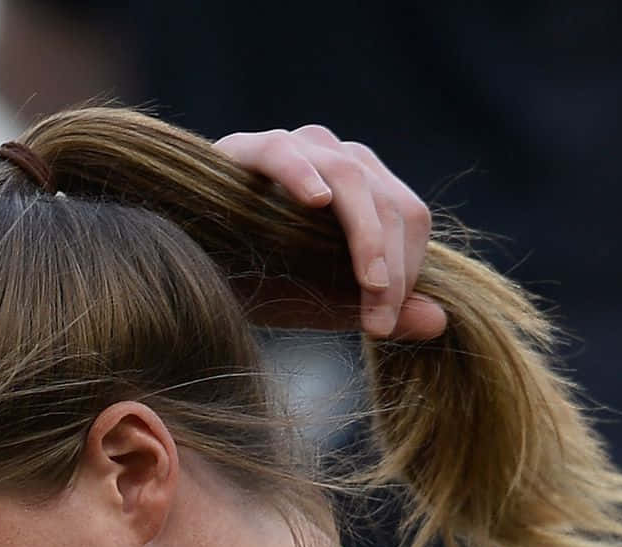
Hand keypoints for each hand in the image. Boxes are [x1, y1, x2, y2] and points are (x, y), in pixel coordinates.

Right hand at [214, 125, 447, 340]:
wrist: (182, 275)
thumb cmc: (252, 284)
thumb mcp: (321, 304)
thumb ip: (378, 308)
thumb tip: (440, 322)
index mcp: (360, 187)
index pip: (408, 215)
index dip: (407, 271)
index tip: (383, 326)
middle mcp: (334, 156)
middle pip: (388, 199)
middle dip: (390, 265)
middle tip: (376, 323)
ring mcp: (293, 146)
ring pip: (350, 176)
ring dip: (366, 237)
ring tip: (368, 285)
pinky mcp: (243, 150)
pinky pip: (282, 152)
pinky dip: (303, 175)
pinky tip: (315, 203)